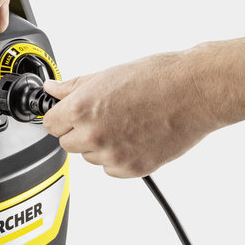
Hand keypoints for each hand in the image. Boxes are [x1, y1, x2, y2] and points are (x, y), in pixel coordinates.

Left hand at [42, 52, 223, 177]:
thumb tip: (51, 90)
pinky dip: (117, 157)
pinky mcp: (133, 169)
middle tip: (101, 116)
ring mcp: (113, 155)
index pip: (50, 124)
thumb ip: (72, 87)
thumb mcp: (106, 75)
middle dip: (78, 131)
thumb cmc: (155, 78)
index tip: (69, 114)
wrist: (194, 91)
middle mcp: (94, 135)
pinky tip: (133, 137)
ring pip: (89, 157)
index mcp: (81, 109)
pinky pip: (111, 169)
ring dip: (98, 145)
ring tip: (122, 124)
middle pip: (67, 143)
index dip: (60, 117)